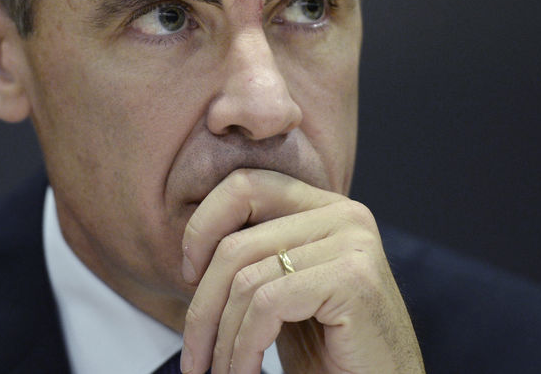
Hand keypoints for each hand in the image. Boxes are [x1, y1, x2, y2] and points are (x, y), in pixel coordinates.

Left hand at [180, 169, 424, 373]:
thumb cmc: (331, 349)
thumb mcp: (285, 291)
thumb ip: (257, 257)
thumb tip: (191, 248)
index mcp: (325, 207)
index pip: (245, 185)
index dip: (202, 227)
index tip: (188, 278)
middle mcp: (344, 214)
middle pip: (237, 242)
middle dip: (202, 306)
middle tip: (194, 356)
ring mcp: (352, 242)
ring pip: (247, 279)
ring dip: (222, 339)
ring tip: (219, 373)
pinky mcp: (353, 279)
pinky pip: (268, 304)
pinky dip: (245, 347)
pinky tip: (246, 372)